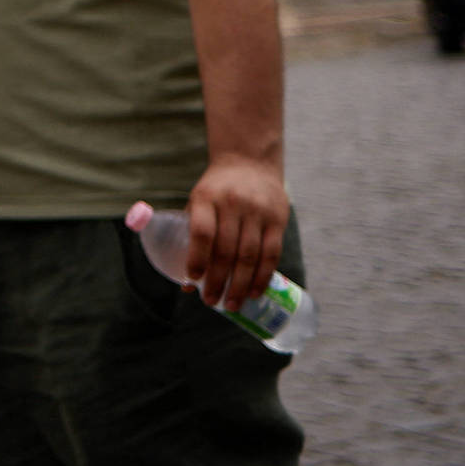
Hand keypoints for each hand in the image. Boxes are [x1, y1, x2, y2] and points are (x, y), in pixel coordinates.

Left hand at [183, 154, 290, 311]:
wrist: (249, 161)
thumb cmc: (217, 189)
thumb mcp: (198, 202)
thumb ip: (192, 237)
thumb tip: (186, 282)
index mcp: (206, 198)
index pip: (202, 232)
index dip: (197, 258)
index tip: (193, 280)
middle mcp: (233, 204)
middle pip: (226, 249)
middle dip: (219, 280)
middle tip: (211, 302)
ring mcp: (257, 211)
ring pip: (250, 255)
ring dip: (240, 284)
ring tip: (232, 303)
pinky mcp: (277, 219)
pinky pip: (271, 253)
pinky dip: (262, 276)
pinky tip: (254, 292)